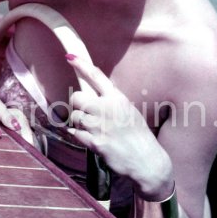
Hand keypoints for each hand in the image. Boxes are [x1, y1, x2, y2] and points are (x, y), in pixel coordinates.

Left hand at [65, 54, 172, 199]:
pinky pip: (76, 134)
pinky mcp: (95, 142)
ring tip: (92, 128)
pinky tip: (88, 137)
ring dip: (79, 122)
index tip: (70, 57)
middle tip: (85, 112)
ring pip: (75, 116)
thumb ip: (111, 101)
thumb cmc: (138, 134)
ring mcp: (100, 126)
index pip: (96, 76)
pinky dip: (78, 135)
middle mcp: (107, 109)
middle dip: (77, 105)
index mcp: (117, 98)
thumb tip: (91, 96)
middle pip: (77, 97)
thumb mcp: (128, 110)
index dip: (81, 65)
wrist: (146, 160)